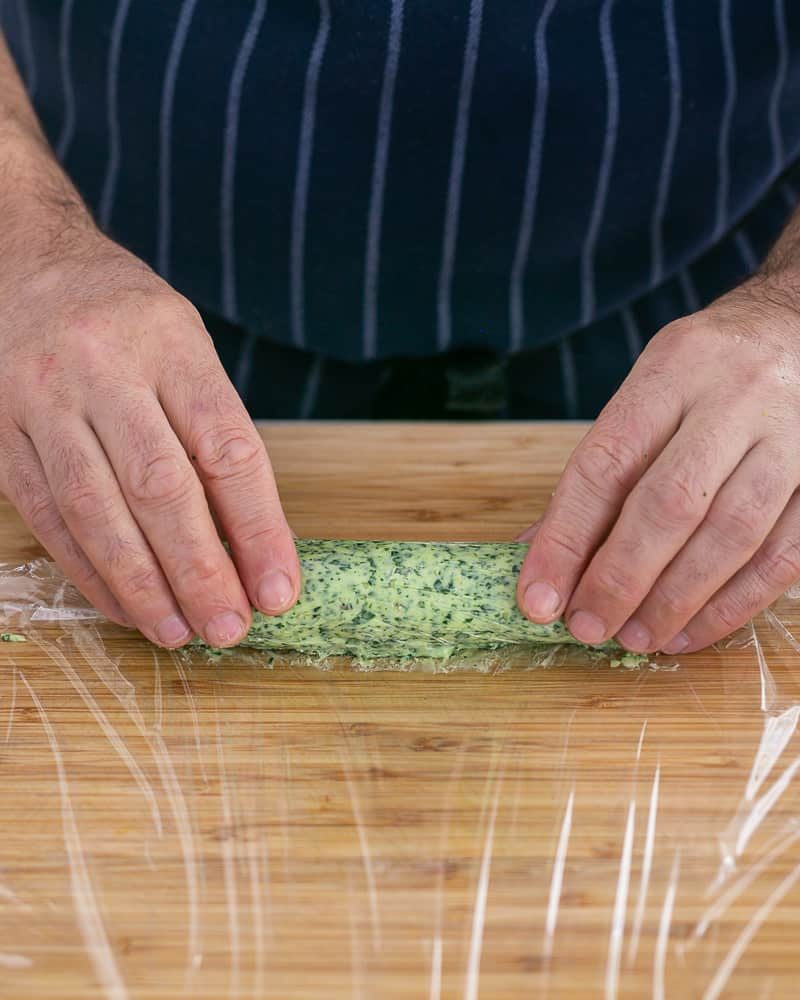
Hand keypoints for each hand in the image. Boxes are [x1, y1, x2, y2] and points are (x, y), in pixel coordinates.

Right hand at [0, 225, 299, 646]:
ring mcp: (42, 401)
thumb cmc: (125, 318)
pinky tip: (124, 606)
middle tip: (230, 627)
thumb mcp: (185, 345)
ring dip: (142, 585)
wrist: (22, 263)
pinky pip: (48, 517)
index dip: (258, 528)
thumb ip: (212, 430)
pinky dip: (90, 572)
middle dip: (200, 570)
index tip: (278, 589)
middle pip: (160, 487)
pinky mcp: (1, 435)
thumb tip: (248, 540)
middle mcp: (103, 368)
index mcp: (170, 342)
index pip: (227, 448)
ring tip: (178, 632)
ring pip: (97, 511)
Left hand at [517, 278, 799, 654]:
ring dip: (676, 600)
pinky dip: (733, 604)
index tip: (538, 595)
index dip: (566, 537)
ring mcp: (792, 437)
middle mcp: (735, 398)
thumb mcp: (649, 392)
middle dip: (621, 577)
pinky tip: (692, 631)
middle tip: (587, 626)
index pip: (607, 462)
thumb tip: (539, 550)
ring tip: (635, 638)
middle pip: (670, 502)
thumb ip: (601, 468)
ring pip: (730, 535)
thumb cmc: (709, 372)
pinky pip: (783, 556)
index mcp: (673, 369)